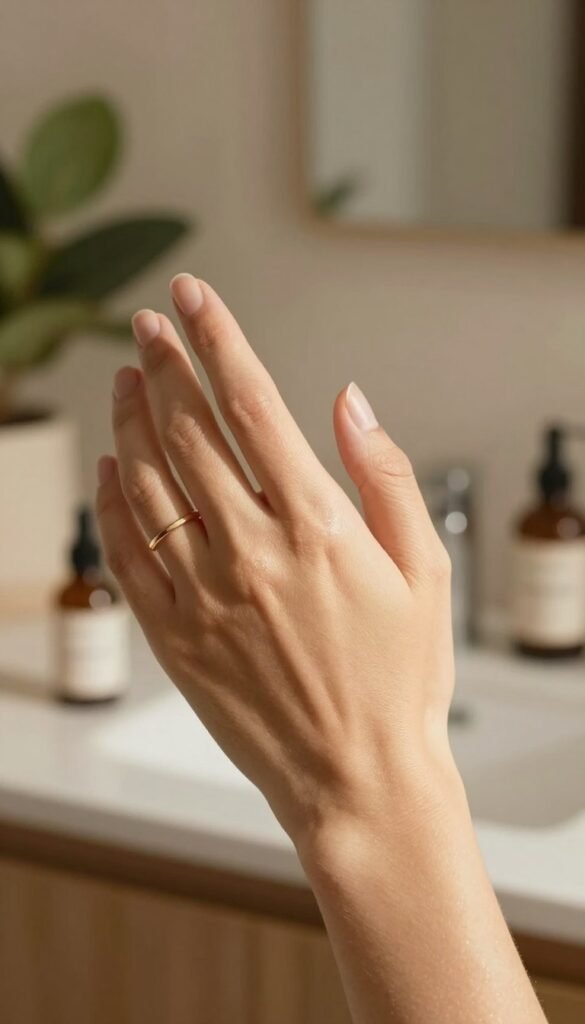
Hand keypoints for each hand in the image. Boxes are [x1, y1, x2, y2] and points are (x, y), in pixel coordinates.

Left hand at [96, 275, 455, 852]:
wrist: (358, 778)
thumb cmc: (400, 678)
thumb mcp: (423, 569)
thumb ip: (385, 477)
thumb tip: (349, 402)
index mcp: (317, 526)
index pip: (252, 404)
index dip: (218, 339)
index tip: (194, 297)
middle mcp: (252, 550)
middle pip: (190, 431)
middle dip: (164, 364)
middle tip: (148, 326)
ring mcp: (205, 595)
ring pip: (149, 482)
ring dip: (132, 420)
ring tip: (126, 379)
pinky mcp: (174, 639)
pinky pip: (127, 555)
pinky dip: (112, 503)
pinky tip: (112, 467)